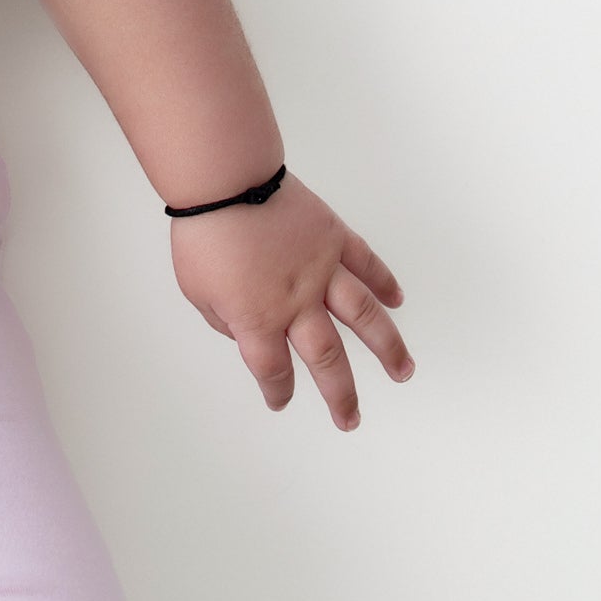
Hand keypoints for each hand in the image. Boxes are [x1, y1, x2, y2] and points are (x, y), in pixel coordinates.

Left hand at [167, 171, 413, 429]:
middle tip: (350, 418)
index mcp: (259, 319)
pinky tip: (396, 300)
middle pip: (327, 359)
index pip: (273, 369)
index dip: (277, 390)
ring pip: (364, 318)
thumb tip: (242, 330)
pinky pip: (366, 263)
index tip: (279, 399)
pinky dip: (384, 281)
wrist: (223, 182)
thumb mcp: (195, 289)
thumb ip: (222, 318)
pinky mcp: (333, 237)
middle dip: (341, 394)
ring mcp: (321, 270)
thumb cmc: (203, 233)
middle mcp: (298, 303)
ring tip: (404, 371)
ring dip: (387, 348)